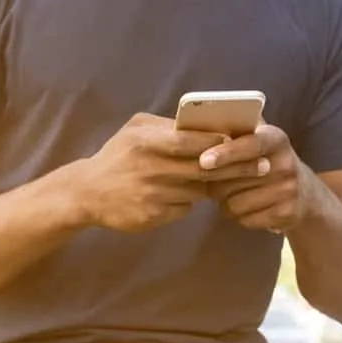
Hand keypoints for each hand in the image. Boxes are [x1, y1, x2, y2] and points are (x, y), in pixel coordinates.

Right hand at [71, 113, 228, 232]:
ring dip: (205, 186)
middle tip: (254, 167)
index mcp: (144, 142)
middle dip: (230, 168)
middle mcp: (149, 168)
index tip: (236, 142)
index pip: (188, 142)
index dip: (215, 142)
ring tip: (207, 179)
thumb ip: (166, 126)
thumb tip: (205, 127)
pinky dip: (186, 202)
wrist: (87, 192)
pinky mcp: (152, 216)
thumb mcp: (134, 130)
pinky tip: (177, 196)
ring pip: (197, 190)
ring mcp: (151, 195)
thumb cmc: (116, 156)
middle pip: (201, 168)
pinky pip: (184, 208)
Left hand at [202, 124, 311, 232]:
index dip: (226, 153)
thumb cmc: (268, 160)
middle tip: (205, 177)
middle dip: (214, 180)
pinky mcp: (286, 214)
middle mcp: (286, 164)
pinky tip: (245, 206)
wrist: (305, 193)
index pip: (250, 144)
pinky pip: (244, 219)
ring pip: (235, 203)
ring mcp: (288, 191)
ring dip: (224, 201)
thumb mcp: (259, 138)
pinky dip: (238, 216)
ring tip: (230, 193)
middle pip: (235, 178)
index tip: (203, 161)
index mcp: (276, 139)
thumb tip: (202, 118)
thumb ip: (237, 127)